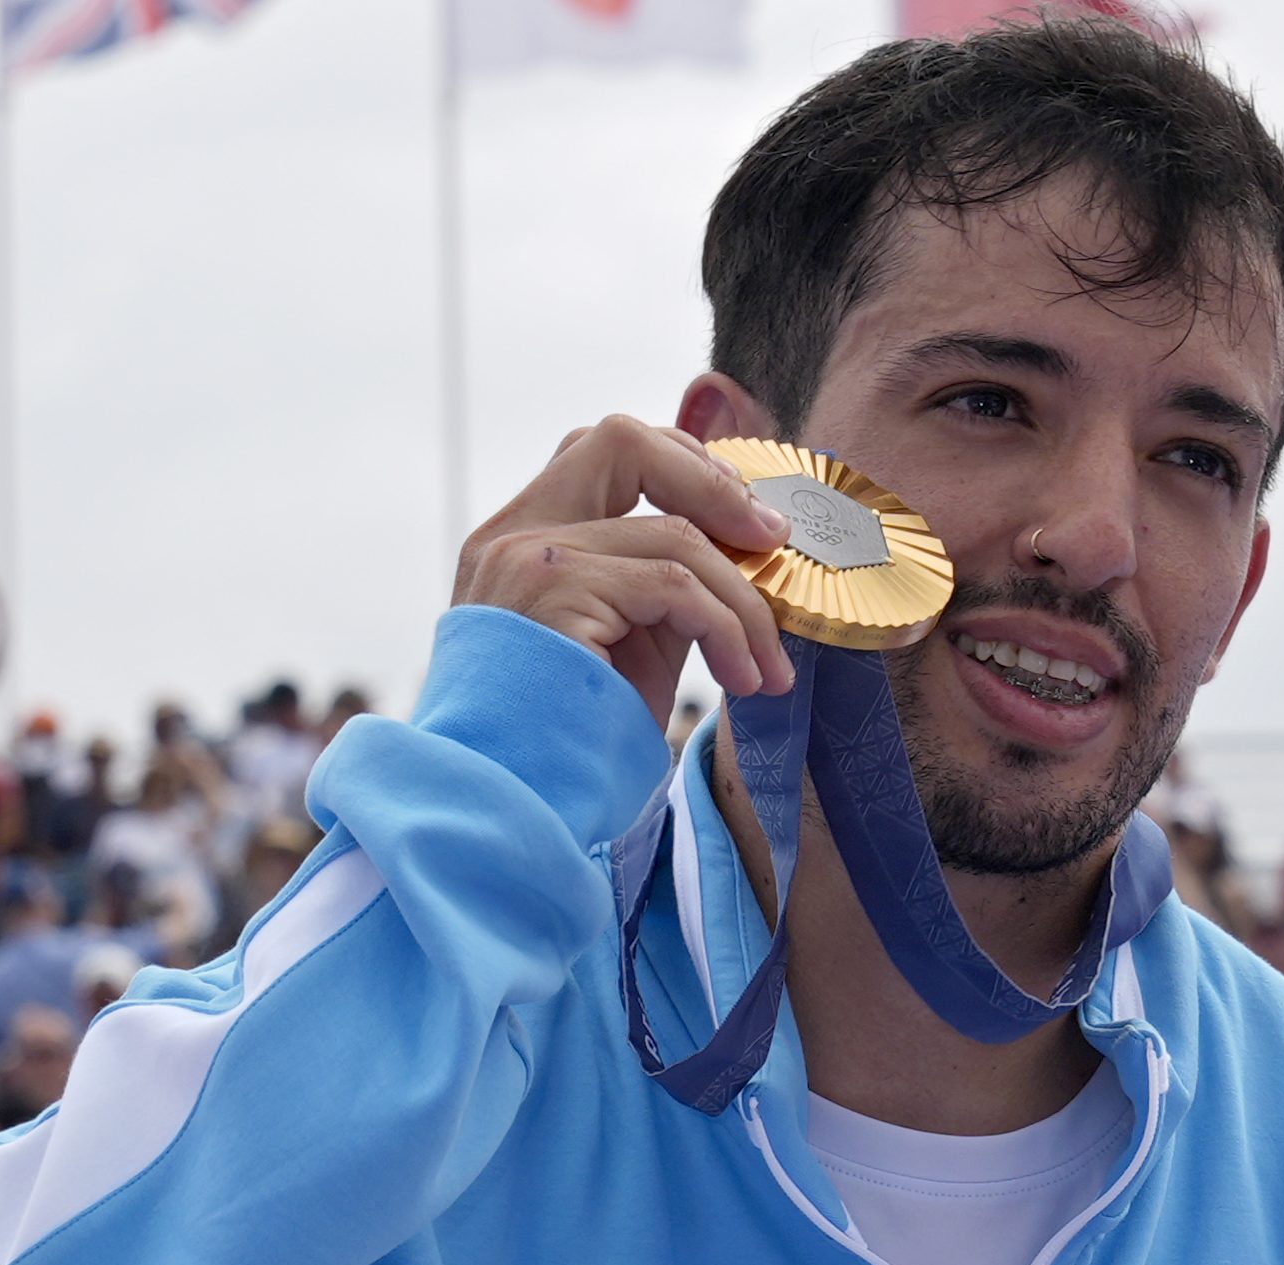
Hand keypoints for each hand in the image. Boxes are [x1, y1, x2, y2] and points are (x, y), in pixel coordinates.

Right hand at [454, 417, 795, 727]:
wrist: (511, 806)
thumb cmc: (569, 739)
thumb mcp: (622, 644)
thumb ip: (660, 585)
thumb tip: (745, 548)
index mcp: (515, 538)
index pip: (601, 450)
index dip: (682, 465)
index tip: (743, 521)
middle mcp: (510, 535)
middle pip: (621, 440)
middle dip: (713, 483)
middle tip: (773, 542)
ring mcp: (527, 557)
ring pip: (674, 534)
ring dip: (743, 603)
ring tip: (767, 667)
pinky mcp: (554, 592)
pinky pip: (676, 586)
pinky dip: (729, 630)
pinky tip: (744, 677)